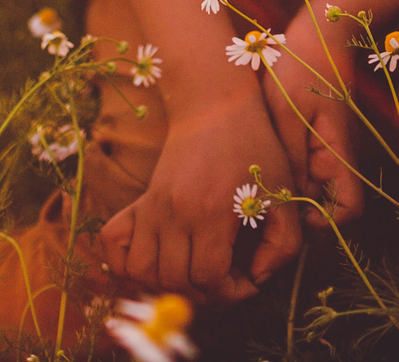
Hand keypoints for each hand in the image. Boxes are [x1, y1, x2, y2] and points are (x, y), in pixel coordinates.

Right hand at [100, 88, 299, 301]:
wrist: (216, 103)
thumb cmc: (255, 146)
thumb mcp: (283, 190)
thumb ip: (284, 242)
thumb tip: (259, 277)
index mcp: (212, 208)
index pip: (208, 277)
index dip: (231, 292)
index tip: (248, 280)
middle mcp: (175, 210)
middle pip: (175, 281)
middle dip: (205, 295)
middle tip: (227, 280)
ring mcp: (152, 205)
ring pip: (142, 273)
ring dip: (167, 286)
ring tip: (195, 275)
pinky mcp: (141, 200)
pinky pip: (115, 244)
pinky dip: (129, 263)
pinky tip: (159, 261)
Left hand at [262, 11, 363, 229]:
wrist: (318, 35)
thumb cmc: (301, 68)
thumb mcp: (287, 112)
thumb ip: (292, 158)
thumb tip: (289, 201)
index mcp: (339, 153)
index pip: (350, 211)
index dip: (326, 226)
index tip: (293, 221)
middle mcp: (340, 159)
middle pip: (331, 209)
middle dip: (302, 219)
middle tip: (263, 219)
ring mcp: (330, 152)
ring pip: (317, 194)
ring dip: (293, 201)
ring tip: (257, 201)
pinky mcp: (318, 143)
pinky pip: (308, 174)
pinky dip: (290, 182)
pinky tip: (262, 176)